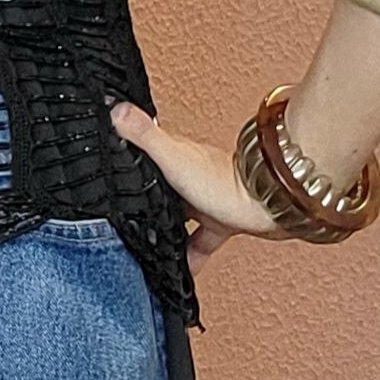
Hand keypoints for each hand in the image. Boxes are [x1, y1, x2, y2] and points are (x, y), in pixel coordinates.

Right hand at [108, 99, 287, 277]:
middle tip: (124, 224)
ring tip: (147, 252)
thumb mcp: (173, 157)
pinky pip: (199, 243)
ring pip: (178, 219)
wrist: (268, 204)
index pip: (145, 157)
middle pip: (159, 193)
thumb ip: (146, 136)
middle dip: (143, 207)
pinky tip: (179, 270)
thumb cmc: (224, 181)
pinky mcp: (221, 222)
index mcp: (176, 158)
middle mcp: (190, 178)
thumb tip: (118, 109)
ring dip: (165, 232)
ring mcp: (205, 201)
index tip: (111, 170)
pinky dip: (189, 257)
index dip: (128, 164)